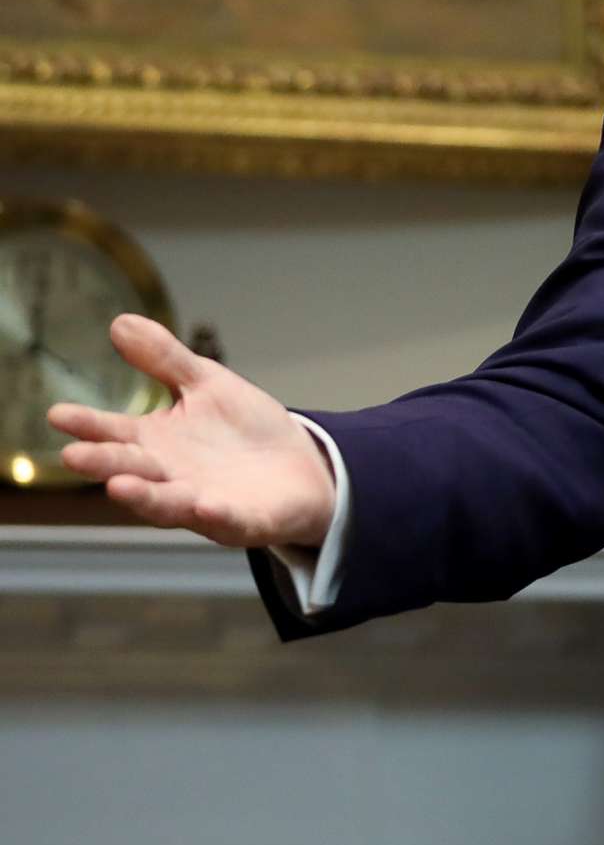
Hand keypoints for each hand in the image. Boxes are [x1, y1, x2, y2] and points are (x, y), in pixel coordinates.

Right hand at [45, 314, 334, 549]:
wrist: (305, 468)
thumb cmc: (244, 429)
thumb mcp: (207, 385)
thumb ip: (164, 360)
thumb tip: (119, 322)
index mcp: (157, 442)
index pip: (114, 432)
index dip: (88, 425)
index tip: (58, 414)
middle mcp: (171, 475)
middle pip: (132, 469)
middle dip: (105, 464)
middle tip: (73, 456)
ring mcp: (203, 501)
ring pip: (167, 503)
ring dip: (143, 496)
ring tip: (118, 487)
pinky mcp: (242, 521)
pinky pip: (225, 520)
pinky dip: (213, 514)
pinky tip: (203, 505)